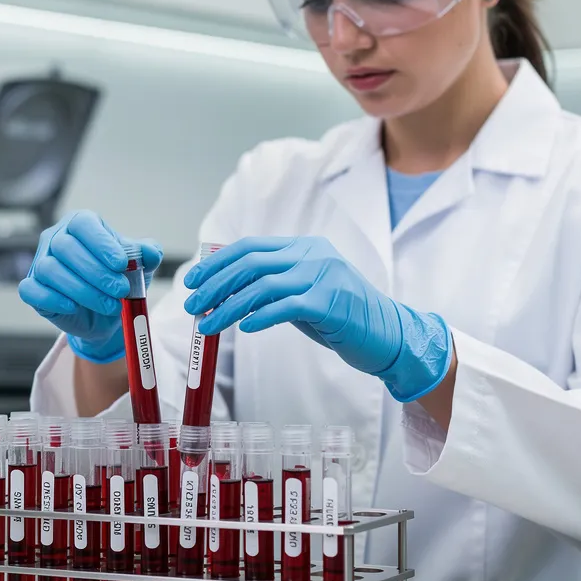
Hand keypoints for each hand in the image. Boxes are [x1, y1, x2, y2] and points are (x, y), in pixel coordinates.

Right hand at [18, 211, 161, 363]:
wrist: (106, 313)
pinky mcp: (32, 288)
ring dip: (83, 290)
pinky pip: (32, 290)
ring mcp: (40, 263)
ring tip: (109, 305)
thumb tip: (151, 251)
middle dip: (97, 272)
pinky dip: (53, 298)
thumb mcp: (140, 267)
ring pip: (51, 270)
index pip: (83, 224)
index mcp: (80, 224)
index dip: (101, 243)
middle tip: (120, 290)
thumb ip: (147, 254)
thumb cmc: (119, 280)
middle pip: (66, 248)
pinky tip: (73, 306)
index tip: (122, 264)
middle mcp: (55, 239)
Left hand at [183, 236, 450, 401]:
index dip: (217, 264)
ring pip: (262, 286)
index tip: (193, 281)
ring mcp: (324, 276)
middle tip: (192, 305)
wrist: (388, 334)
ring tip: (208, 325)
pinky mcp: (331, 303)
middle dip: (215, 285)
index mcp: (304, 247)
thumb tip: (226, 291)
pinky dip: (260, 316)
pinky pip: (285, 306)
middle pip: (251, 263)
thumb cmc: (341, 316)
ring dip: (228, 307)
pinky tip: (243, 328)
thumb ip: (273, 285)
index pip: (250, 247)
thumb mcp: (304, 292)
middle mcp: (313, 255)